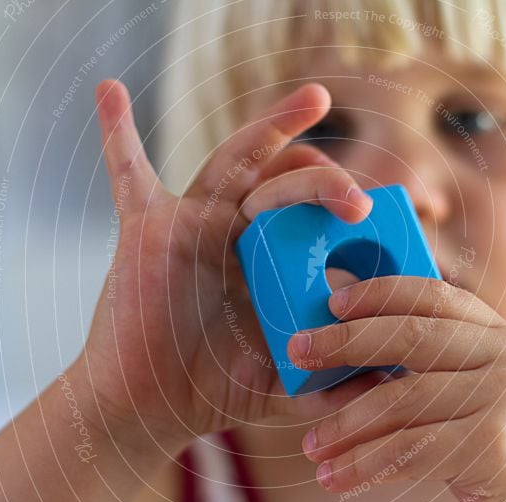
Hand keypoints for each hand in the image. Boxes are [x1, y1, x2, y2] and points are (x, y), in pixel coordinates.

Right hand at [77, 79, 381, 453]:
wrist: (150, 407)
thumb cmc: (213, 390)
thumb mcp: (285, 381)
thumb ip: (335, 380)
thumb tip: (397, 376)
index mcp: (272, 259)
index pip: (315, 215)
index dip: (346, 208)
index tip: (377, 219)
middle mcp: (238, 232)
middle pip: (286, 183)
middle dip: (326, 183)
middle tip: (357, 203)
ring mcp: (194, 224)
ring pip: (236, 162)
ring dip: (272, 126)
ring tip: (317, 99)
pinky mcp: (150, 231)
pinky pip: (127, 175)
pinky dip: (116, 135)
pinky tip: (108, 90)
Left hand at [291, 276, 505, 501]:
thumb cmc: (503, 460)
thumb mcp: (473, 401)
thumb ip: (430, 374)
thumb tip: (346, 365)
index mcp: (502, 339)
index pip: (435, 295)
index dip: (379, 292)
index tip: (333, 302)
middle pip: (411, 336)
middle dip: (345, 343)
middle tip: (299, 354)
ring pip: (401, 399)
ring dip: (345, 423)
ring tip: (312, 444)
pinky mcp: (495, 446)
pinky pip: (409, 449)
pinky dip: (364, 465)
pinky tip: (336, 477)